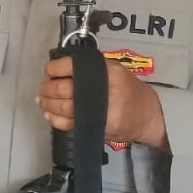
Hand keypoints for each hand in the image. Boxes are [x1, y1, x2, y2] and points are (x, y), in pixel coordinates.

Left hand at [37, 56, 168, 149]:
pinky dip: (54, 119)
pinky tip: (50, 115)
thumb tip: (58, 70)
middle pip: (63, 88)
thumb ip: (90, 68)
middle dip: (47, 89)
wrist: (149, 116)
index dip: (53, 69)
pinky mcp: (97, 127)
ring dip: (47, 104)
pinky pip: (68, 124)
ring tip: (43, 100)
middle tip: (43, 88)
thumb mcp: (114, 71)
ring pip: (62, 107)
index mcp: (107, 71)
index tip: (48, 71)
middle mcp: (103, 89)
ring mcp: (100, 110)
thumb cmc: (129, 91)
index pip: (71, 66)